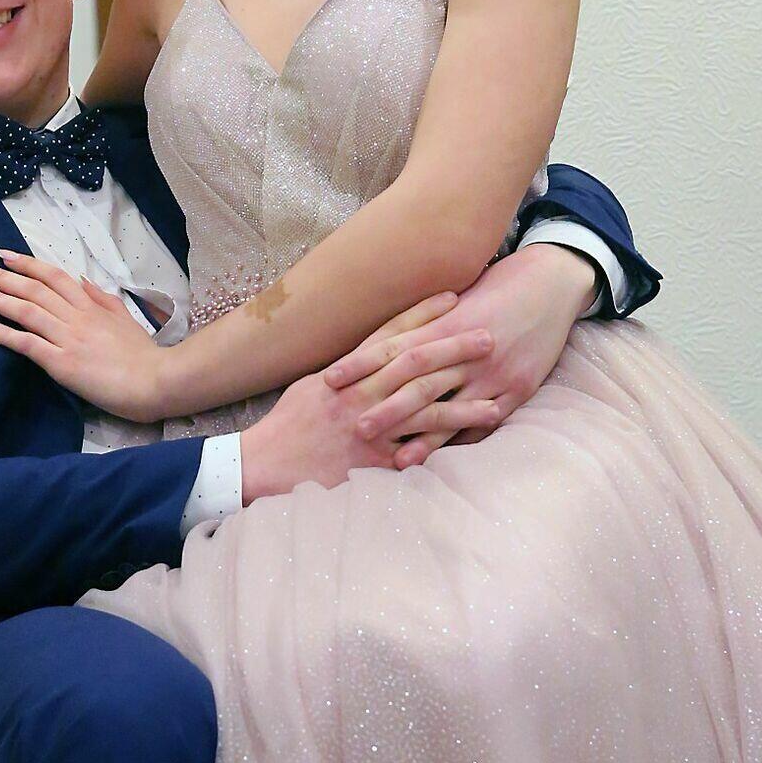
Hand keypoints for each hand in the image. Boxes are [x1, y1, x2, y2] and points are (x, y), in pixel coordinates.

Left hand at [0, 251, 172, 421]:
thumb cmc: (143, 355)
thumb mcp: (125, 318)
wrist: (155, 381)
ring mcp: (68, 338)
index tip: (2, 254)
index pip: (53, 276)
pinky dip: (3, 333)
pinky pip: (27, 344)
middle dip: (0, 275)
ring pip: (26, 310)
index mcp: (91, 305)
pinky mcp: (62, 363)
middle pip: (33, 288)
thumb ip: (103, 299)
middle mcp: (76, 316)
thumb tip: (83, 281)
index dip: (26, 263)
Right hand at [241, 307, 502, 500]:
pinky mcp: (371, 460)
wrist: (264, 464)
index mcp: (345, 371)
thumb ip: (346, 372)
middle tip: (490, 337)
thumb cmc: (288, 424)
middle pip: (415, 365)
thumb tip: (372, 356)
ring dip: (462, 404)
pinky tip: (468, 448)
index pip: (390, 334)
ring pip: (423, 410)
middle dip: (454, 350)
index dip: (423, 314)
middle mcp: (359, 393)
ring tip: (497, 401)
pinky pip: (413, 453)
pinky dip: (442, 449)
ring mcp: (367, 426)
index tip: (453, 298)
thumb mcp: (312, 387)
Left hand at [324, 245, 596, 464]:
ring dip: (421, 437)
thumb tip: (386, 337)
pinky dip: (462, 440)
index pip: (394, 347)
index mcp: (447, 323)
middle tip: (353, 428)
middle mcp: (467, 351)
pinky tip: (444, 459)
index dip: (361, 364)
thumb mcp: (460, 296)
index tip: (330, 379)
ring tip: (394, 460)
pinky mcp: (517, 389)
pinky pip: (485, 422)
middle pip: (418, 384)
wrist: (553, 282)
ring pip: (450, 410)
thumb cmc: (500, 285)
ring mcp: (493, 373)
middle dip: (385, 408)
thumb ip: (425, 321)